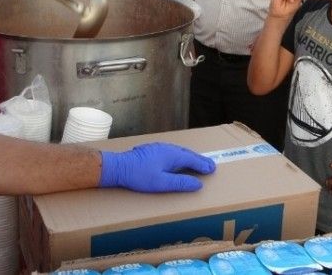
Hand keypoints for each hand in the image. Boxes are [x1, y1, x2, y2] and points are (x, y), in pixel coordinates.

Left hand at [99, 142, 215, 192]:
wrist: (118, 167)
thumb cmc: (139, 176)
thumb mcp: (162, 183)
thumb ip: (181, 183)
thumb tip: (198, 184)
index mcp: (172, 155)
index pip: (192, 160)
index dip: (203, 165)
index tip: (212, 168)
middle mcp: (167, 148)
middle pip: (187, 154)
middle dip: (199, 160)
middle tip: (210, 165)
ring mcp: (159, 148)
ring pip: (179, 152)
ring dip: (190, 158)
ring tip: (197, 163)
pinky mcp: (152, 150)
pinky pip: (172, 152)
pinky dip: (180, 157)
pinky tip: (178, 161)